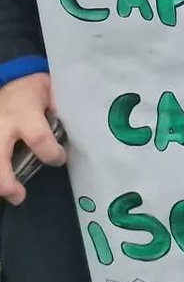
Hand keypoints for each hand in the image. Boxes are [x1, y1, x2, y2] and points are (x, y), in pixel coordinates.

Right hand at [0, 75, 65, 204]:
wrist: (8, 85)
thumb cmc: (33, 91)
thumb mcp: (51, 91)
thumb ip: (61, 108)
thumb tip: (78, 125)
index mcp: (24, 111)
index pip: (39, 137)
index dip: (51, 153)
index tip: (60, 158)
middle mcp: (2, 124)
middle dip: (6, 181)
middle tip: (19, 196)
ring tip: (10, 195)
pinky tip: (3, 184)